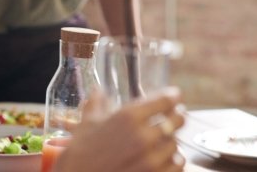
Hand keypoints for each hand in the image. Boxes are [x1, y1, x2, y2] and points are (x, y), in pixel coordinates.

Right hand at [55, 89, 185, 171]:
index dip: (173, 97)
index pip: (166, 99)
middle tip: (173, 119)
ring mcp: (150, 160)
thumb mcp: (86, 125)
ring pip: (176, 145)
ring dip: (171, 143)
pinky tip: (166, 161)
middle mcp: (143, 136)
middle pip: (178, 120)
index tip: (174, 98)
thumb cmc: (78, 156)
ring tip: (164, 143)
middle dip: (176, 118)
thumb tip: (98, 91)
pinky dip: (173, 162)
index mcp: (128, 117)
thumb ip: (96, 104)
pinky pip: (177, 166)